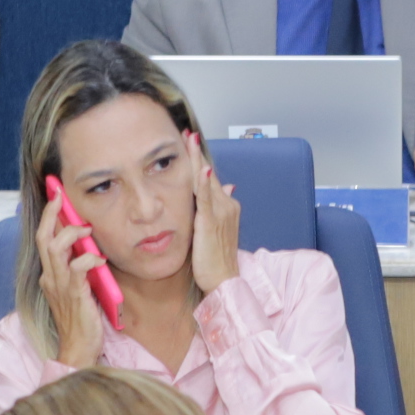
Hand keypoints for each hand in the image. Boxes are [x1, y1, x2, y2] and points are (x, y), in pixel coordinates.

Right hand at [34, 193, 109, 367]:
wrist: (78, 349)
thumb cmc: (81, 322)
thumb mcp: (77, 290)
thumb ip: (79, 270)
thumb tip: (90, 249)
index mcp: (50, 276)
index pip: (44, 240)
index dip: (49, 217)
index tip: (56, 197)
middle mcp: (51, 278)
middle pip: (44, 238)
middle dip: (52, 214)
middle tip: (61, 197)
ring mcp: (60, 286)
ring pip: (55, 248)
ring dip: (71, 233)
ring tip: (87, 229)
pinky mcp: (74, 295)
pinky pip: (77, 269)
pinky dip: (88, 259)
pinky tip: (99, 259)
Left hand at [187, 132, 240, 294]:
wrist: (225, 281)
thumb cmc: (216, 259)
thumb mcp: (216, 230)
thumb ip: (215, 207)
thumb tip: (225, 186)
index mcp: (226, 206)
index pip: (210, 178)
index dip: (199, 160)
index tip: (190, 142)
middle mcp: (227, 205)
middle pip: (208, 174)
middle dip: (197, 153)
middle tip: (187, 133)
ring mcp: (221, 213)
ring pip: (207, 181)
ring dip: (198, 159)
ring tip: (190, 141)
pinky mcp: (212, 223)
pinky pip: (207, 200)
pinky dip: (205, 183)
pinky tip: (203, 169)